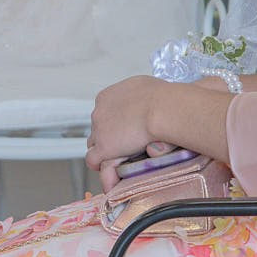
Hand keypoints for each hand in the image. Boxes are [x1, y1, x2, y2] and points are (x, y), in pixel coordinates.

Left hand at [86, 75, 170, 190]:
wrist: (161, 108)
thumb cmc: (163, 97)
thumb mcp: (146, 87)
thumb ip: (139, 94)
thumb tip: (147, 98)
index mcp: (107, 96)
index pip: (103, 112)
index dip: (112, 122)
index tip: (121, 128)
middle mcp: (99, 111)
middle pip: (97, 127)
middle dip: (107, 136)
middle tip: (120, 144)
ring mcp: (99, 130)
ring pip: (93, 143)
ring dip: (103, 150)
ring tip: (114, 157)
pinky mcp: (103, 147)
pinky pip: (92, 159)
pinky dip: (98, 165)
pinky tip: (104, 169)